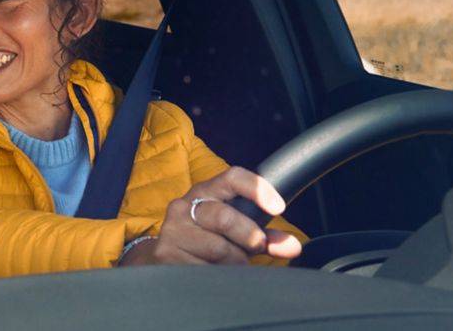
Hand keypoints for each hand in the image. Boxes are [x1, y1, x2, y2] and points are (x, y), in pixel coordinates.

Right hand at [120, 167, 302, 265]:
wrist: (159, 257)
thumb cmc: (204, 239)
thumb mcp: (234, 231)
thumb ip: (264, 235)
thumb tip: (293, 247)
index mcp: (205, 191)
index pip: (232, 178)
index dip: (257, 189)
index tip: (278, 207)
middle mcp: (184, 206)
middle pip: (226, 218)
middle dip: (249, 238)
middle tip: (256, 248)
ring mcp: (173, 231)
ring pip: (218, 248)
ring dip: (235, 262)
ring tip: (232, 264)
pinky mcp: (166, 255)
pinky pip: (205, 269)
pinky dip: (218, 276)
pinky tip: (213, 273)